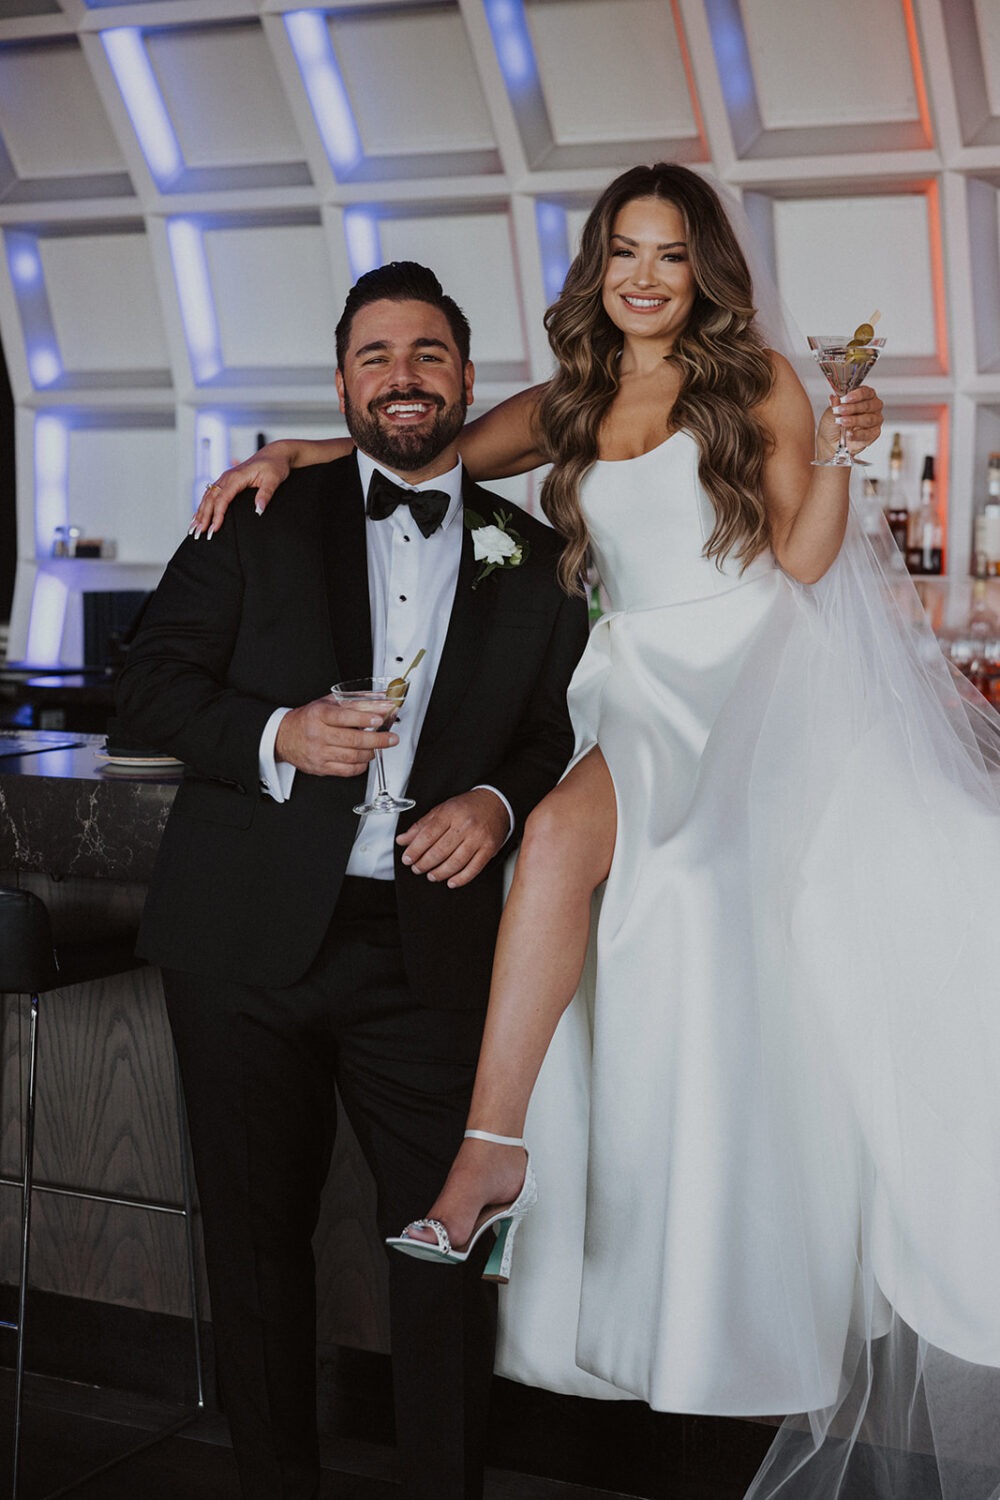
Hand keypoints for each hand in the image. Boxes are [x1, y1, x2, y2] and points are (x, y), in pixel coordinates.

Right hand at [190, 444, 292, 536]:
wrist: (274, 454)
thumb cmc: (274, 466)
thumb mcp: (273, 480)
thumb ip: (265, 495)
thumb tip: (259, 510)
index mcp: (236, 477)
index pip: (223, 499)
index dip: (217, 515)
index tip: (214, 529)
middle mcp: (227, 477)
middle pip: (211, 500)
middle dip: (203, 517)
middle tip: (198, 533)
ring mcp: (225, 479)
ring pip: (208, 498)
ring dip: (200, 513)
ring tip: (193, 529)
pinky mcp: (226, 482)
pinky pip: (211, 495)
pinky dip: (203, 506)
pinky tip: (197, 516)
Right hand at [275, 696, 397, 776]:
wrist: (283, 737)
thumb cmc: (308, 718)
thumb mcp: (327, 703)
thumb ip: (354, 702)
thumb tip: (380, 702)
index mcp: (319, 715)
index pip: (345, 717)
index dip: (365, 719)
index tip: (380, 719)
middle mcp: (318, 734)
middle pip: (353, 740)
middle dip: (377, 740)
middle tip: (391, 739)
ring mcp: (319, 753)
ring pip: (352, 757)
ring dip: (371, 753)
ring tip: (378, 747)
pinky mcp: (320, 768)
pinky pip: (346, 771)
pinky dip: (360, 766)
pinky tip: (364, 758)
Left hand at [397, 789, 508, 888]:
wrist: (496, 802)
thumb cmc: (467, 807)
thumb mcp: (441, 810)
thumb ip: (421, 826)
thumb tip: (403, 840)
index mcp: (450, 813)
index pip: (427, 835)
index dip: (415, 850)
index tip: (407, 859)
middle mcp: (465, 825)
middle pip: (440, 851)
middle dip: (424, 864)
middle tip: (417, 869)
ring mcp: (478, 838)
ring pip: (455, 862)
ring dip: (440, 873)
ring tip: (432, 875)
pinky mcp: (489, 848)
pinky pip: (474, 868)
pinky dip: (461, 878)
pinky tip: (451, 881)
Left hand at [816, 385, 882, 461]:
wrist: (830, 442)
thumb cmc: (834, 424)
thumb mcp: (831, 412)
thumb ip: (835, 404)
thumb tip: (835, 397)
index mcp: (864, 397)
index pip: (866, 392)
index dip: (856, 395)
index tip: (844, 399)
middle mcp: (872, 407)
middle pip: (868, 405)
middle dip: (853, 408)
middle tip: (840, 411)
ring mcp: (875, 420)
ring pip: (869, 419)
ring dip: (854, 420)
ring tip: (842, 422)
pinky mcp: (874, 433)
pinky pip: (868, 433)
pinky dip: (857, 434)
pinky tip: (849, 434)